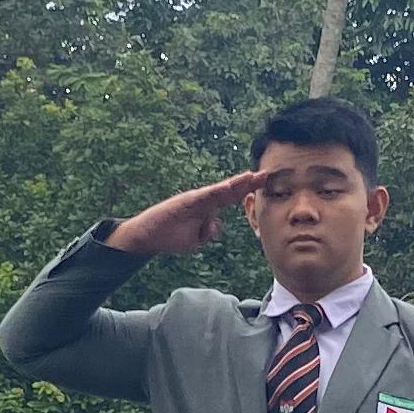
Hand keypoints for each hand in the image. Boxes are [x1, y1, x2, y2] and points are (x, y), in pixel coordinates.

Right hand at [106, 171, 262, 259]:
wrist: (147, 237)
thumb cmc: (170, 236)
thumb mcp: (196, 238)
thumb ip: (208, 230)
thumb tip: (218, 224)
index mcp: (207, 208)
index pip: (232, 197)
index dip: (248, 191)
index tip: (265, 184)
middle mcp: (203, 200)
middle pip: (229, 190)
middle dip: (248, 183)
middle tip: (266, 174)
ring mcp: (194, 200)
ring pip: (219, 190)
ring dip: (235, 183)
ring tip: (251, 176)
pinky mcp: (184, 202)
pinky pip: (203, 197)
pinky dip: (217, 191)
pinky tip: (228, 187)